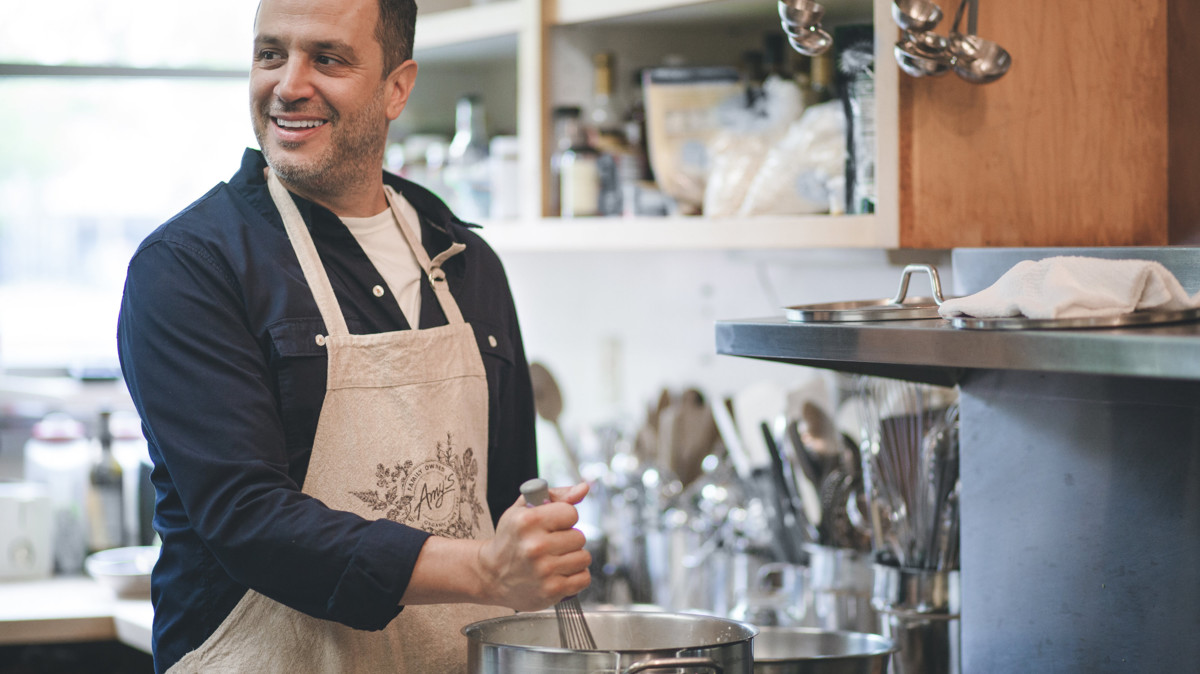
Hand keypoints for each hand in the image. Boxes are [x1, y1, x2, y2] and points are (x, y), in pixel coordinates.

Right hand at [477, 482, 590, 611]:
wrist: (491, 575)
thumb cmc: (512, 538)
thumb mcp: (524, 509)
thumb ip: (557, 495)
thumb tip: (584, 488)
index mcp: (527, 520)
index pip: (571, 513)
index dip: (564, 518)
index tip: (552, 525)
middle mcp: (535, 546)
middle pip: (580, 537)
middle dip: (568, 539)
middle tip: (550, 544)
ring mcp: (544, 571)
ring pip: (584, 558)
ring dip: (573, 558)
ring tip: (554, 559)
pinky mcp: (551, 591)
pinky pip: (584, 578)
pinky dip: (575, 577)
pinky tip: (559, 574)